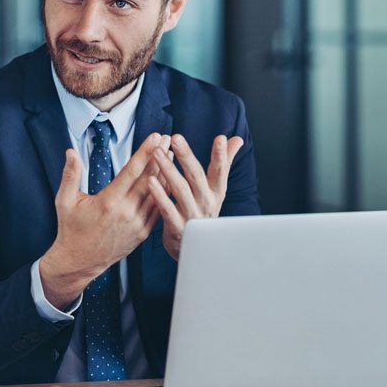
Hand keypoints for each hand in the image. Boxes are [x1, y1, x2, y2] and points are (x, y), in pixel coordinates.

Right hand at [39, 133, 170, 308]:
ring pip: (156, 193)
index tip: (154, 137)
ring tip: (172, 154)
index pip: (131, 171)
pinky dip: (164, 193)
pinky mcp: (142, 233)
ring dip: (165, 172)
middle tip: (167, 139)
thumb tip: (70, 152)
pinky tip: (170, 181)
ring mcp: (137, 224)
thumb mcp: (65, 201)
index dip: (145, 152)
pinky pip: (157, 209)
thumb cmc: (71, 230)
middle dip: (159, 156)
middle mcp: (126, 213)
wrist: (80, 261)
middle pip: (148, 179)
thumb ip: (70, 175)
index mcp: (108, 202)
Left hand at [147, 134, 243, 260]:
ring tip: (157, 153)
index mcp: (216, 192)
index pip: (220, 171)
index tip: (219, 138)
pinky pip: (167, 209)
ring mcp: (192, 215)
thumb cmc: (203, 211)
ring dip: (168, 170)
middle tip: (176, 137)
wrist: (195, 248)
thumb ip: (224, 162)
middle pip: (197, 177)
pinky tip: (150, 180)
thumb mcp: (216, 189)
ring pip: (180, 190)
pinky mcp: (177, 227)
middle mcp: (206, 202)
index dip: (221, 155)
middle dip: (187, 156)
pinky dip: (159, 195)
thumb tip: (236, 139)